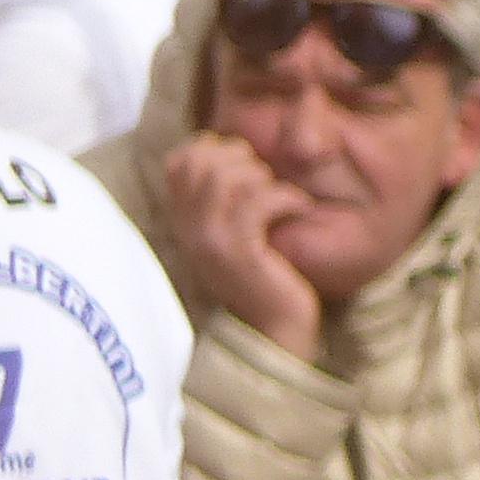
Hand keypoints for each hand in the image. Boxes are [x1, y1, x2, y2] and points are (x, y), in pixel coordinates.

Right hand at [163, 132, 326, 359]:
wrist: (272, 333)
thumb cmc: (262, 279)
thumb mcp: (233, 235)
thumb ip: (222, 199)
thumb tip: (229, 146)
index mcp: (185, 222)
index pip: (179, 161)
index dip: (215, 149)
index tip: (247, 165)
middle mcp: (190, 229)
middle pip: (201, 162)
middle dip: (242, 159)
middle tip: (268, 181)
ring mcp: (211, 241)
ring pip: (227, 178)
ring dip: (263, 177)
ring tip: (283, 196)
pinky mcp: (241, 253)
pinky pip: (258, 202)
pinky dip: (285, 197)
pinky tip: (301, 208)